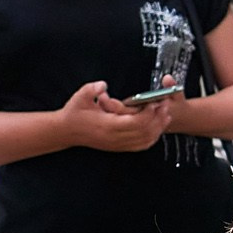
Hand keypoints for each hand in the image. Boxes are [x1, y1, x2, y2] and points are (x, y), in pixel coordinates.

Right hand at [58, 79, 174, 151]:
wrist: (66, 131)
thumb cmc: (74, 113)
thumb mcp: (80, 97)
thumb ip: (92, 89)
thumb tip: (104, 85)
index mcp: (108, 126)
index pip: (136, 122)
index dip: (149, 113)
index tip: (155, 102)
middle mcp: (115, 137)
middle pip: (145, 132)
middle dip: (158, 119)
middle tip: (166, 106)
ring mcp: (118, 144)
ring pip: (145, 141)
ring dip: (158, 128)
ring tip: (166, 116)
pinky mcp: (119, 147)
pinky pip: (140, 146)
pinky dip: (152, 138)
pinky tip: (157, 129)